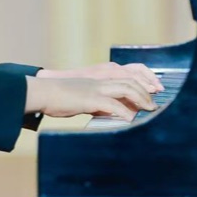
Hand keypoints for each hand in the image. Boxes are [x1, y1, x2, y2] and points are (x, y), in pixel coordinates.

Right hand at [25, 73, 156, 122]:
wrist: (41, 92)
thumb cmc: (57, 98)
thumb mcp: (81, 99)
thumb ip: (97, 104)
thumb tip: (109, 112)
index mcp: (97, 80)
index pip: (125, 77)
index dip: (140, 84)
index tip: (150, 94)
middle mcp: (99, 81)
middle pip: (130, 80)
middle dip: (146, 91)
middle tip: (155, 103)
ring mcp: (95, 88)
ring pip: (126, 88)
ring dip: (140, 98)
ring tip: (149, 109)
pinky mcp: (89, 98)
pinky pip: (112, 104)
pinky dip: (124, 112)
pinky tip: (131, 119)